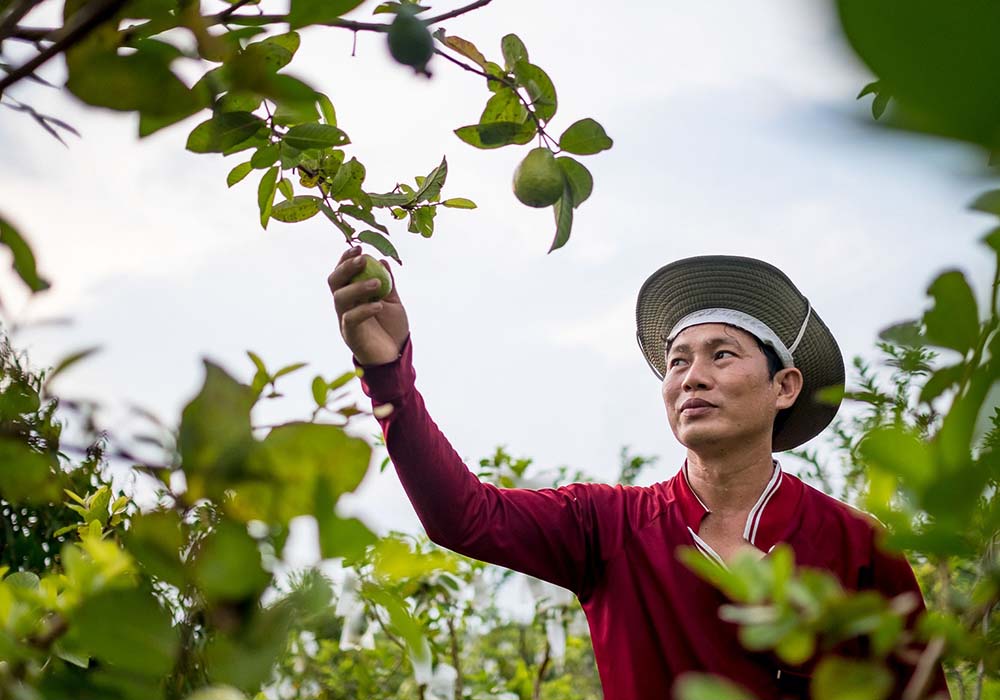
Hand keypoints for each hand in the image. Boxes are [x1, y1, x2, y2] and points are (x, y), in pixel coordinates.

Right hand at [327, 247, 409, 365]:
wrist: (396, 356)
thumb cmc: (392, 328)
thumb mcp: (393, 301)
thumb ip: (388, 283)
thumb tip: (383, 260)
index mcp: (352, 295)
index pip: (343, 273)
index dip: (346, 259)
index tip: (359, 247)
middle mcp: (345, 306)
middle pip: (335, 282)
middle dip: (346, 267)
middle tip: (362, 259)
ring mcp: (345, 320)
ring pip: (340, 298)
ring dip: (357, 287)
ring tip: (377, 283)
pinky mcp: (351, 335)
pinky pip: (351, 318)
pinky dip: (364, 309)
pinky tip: (379, 305)